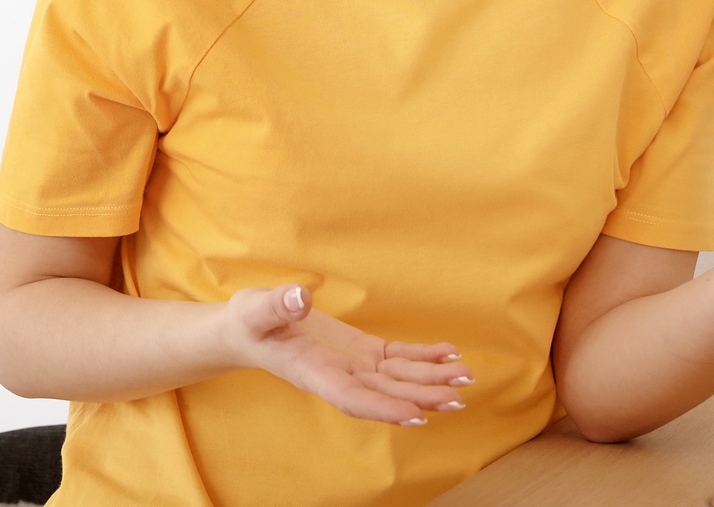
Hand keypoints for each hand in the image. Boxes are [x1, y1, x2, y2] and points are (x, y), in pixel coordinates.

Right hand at [217, 284, 470, 424]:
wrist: (249, 329)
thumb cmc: (250, 323)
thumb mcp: (255, 311)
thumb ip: (277, 306)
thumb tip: (300, 297)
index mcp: (313, 374)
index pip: (352, 398)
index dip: (384, 409)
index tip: (415, 416)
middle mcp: (339, 377)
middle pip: (385, 393)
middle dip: (421, 396)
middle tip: (457, 397)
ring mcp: (353, 366)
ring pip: (398, 378)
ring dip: (431, 379)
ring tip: (464, 377)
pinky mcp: (362, 352)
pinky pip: (397, 358)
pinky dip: (423, 357)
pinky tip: (448, 353)